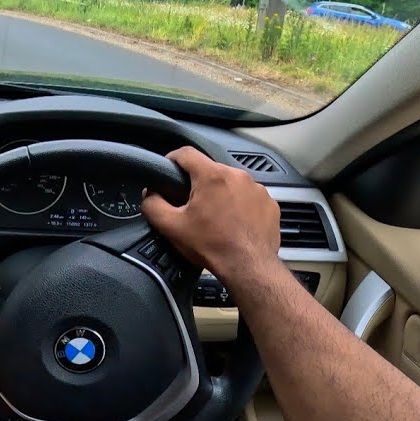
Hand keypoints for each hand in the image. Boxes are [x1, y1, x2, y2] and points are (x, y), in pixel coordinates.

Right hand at [142, 146, 281, 288]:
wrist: (249, 267)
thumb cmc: (212, 246)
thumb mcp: (171, 227)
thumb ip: (153, 205)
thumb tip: (150, 194)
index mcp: (212, 176)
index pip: (186, 153)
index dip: (172, 159)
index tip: (169, 171)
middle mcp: (237, 176)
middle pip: (210, 169)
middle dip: (199, 183)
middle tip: (192, 205)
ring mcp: (257, 189)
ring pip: (231, 183)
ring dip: (221, 194)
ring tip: (215, 217)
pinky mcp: (270, 203)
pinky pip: (250, 197)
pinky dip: (240, 206)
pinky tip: (235, 223)